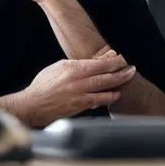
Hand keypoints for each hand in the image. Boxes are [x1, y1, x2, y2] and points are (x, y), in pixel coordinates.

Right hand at [15, 54, 136, 127]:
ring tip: (127, 80)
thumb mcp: (58, 67)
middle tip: (132, 69)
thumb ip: (75, 65)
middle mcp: (77, 81)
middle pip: (105, 76)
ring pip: (104, 89)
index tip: (121, 58)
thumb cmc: (43, 85)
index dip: (113, 61)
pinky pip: (98, 101)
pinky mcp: (79, 107)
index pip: (98, 63)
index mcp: (72, 68)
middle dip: (121, 72)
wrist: (33, 104)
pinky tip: (115, 95)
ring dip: (118, 84)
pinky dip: (108, 97)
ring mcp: (79, 95)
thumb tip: (91, 63)